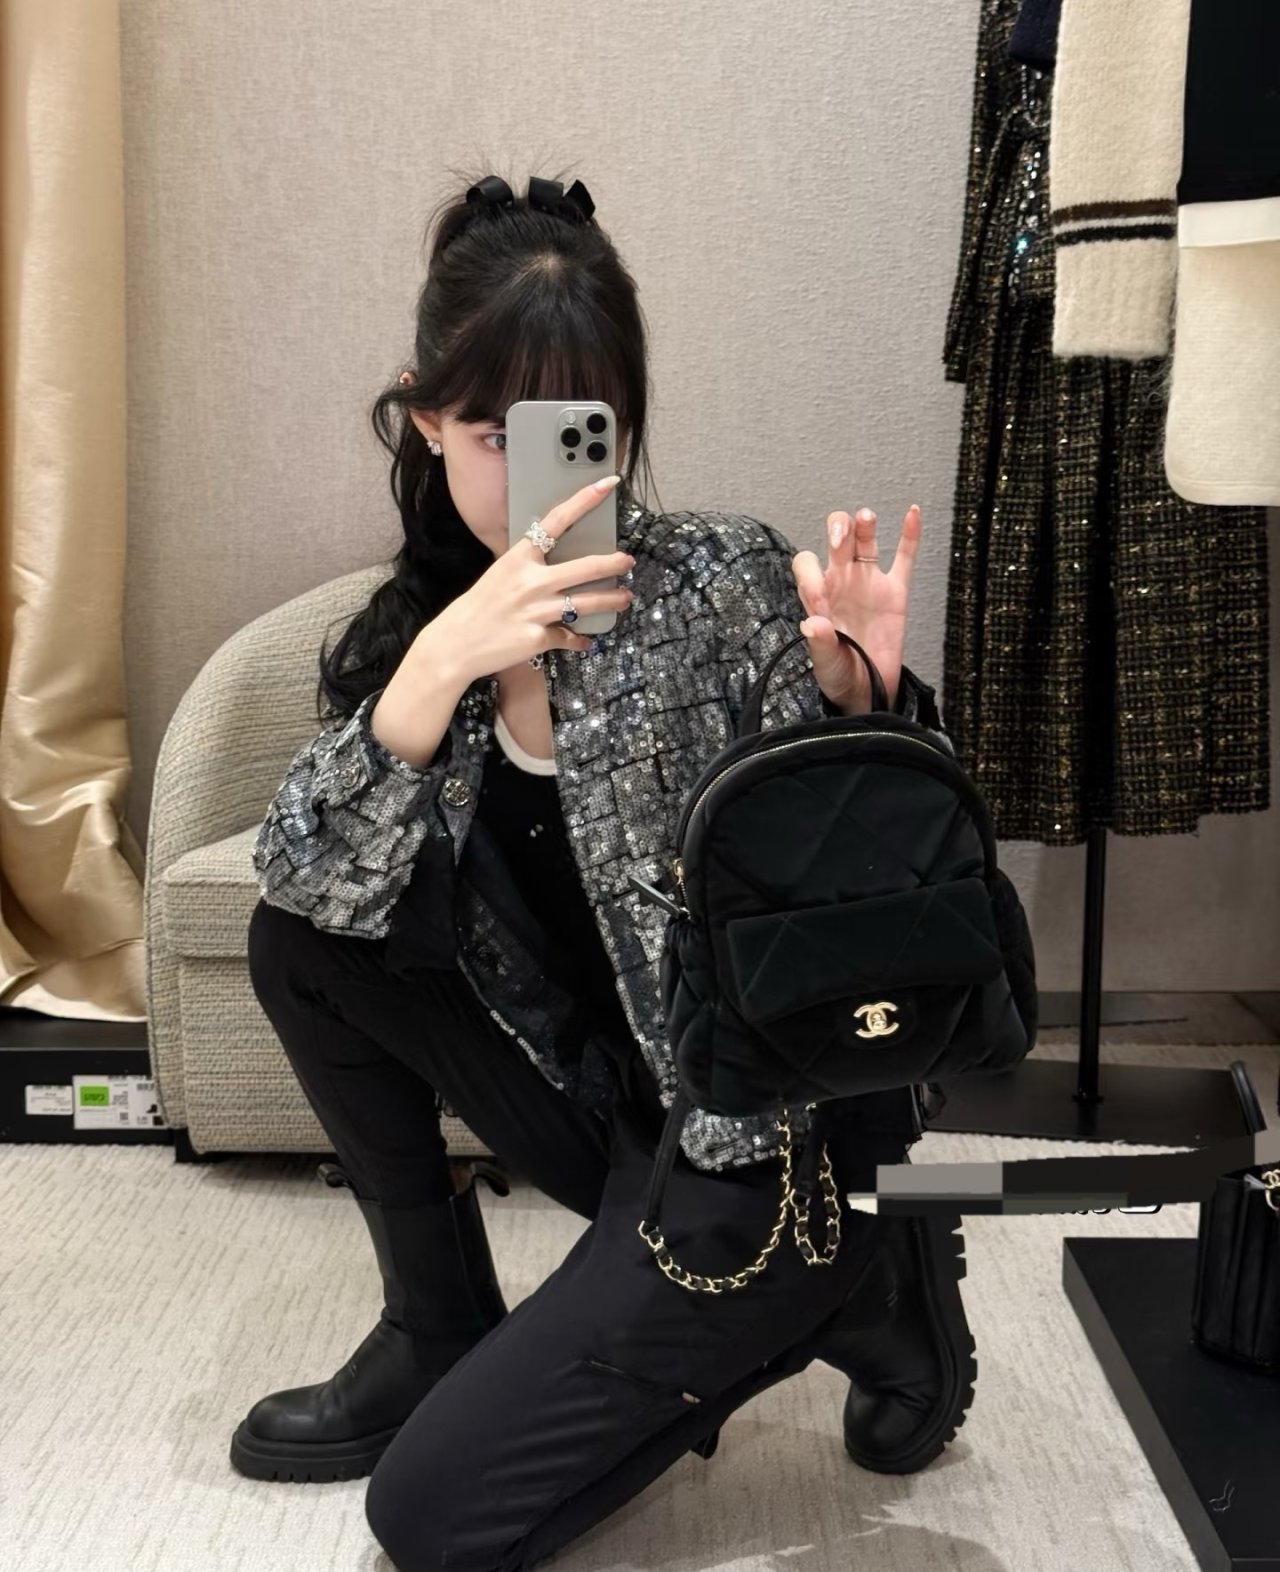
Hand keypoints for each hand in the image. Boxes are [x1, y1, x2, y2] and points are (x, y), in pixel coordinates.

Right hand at [419, 474, 634, 688]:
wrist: (455, 643)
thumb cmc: (479, 607)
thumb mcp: (501, 574)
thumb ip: (529, 567)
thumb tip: (558, 565)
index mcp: (519, 558)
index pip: (556, 521)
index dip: (584, 500)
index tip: (607, 484)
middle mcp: (530, 581)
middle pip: (585, 567)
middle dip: (613, 563)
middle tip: (627, 561)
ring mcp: (536, 610)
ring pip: (586, 603)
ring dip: (611, 601)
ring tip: (625, 598)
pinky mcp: (538, 637)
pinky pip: (569, 637)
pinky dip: (579, 640)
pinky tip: (585, 641)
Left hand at [790, 503, 920, 712]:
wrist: (868, 691)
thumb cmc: (840, 676)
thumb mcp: (825, 665)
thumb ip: (819, 644)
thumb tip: (812, 623)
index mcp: (818, 596)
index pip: (807, 565)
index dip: (811, 575)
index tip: (821, 601)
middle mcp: (842, 582)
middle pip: (836, 539)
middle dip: (837, 531)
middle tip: (840, 541)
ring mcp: (869, 584)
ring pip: (866, 542)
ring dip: (864, 526)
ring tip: (865, 518)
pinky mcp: (895, 592)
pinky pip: (904, 558)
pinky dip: (909, 535)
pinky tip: (912, 513)